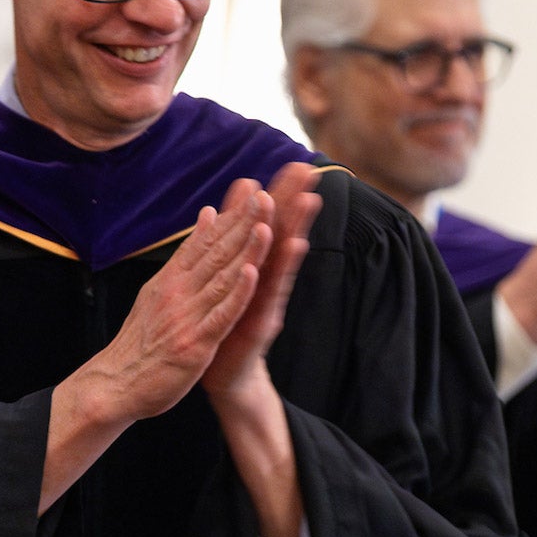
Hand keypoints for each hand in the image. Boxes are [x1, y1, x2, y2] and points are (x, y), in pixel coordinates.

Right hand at [78, 182, 272, 423]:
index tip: (254, 191)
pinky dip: (235, 294)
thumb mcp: (158, 291)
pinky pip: (219, 315)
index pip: (206, 242)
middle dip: (243, 223)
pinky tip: (251, 274)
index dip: (232, 216)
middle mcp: (179, 292)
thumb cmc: (140, 342)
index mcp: (172, 279)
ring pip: (222, 277)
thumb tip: (207, 215)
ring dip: (245, 250)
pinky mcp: (194, 343)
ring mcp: (187, 316)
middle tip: (266, 195)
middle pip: (217, 252)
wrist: (115, 384)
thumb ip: (186, 255)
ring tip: (264, 222)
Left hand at [202, 164, 322, 400]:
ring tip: (308, 203)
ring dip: (296, 230)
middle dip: (296, 202)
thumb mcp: (231, 276)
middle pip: (283, 235)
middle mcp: (266, 280)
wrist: (223, 372)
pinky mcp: (262, 323)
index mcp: (254, 266)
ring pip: (282, 260)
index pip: (269, 225)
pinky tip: (290, 251)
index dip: (282, 194)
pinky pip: (271, 295)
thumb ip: (236, 240)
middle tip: (313, 172)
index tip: (296, 163)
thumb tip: (242, 199)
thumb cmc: (227, 320)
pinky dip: (279, 273)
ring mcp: (267, 301)